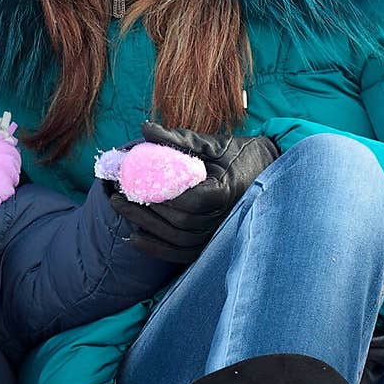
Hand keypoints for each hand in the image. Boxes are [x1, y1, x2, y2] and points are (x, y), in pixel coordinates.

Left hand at [109, 122, 279, 262]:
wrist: (266, 173)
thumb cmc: (239, 154)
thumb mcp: (212, 143)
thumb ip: (179, 139)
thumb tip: (145, 129)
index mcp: (227, 192)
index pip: (191, 201)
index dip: (161, 196)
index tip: (134, 185)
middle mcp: (225, 219)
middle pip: (180, 223)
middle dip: (145, 211)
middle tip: (117, 196)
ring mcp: (219, 235)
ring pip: (178, 240)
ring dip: (146, 227)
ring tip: (121, 209)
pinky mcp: (212, 245)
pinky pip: (182, 254)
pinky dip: (157, 249)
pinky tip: (135, 237)